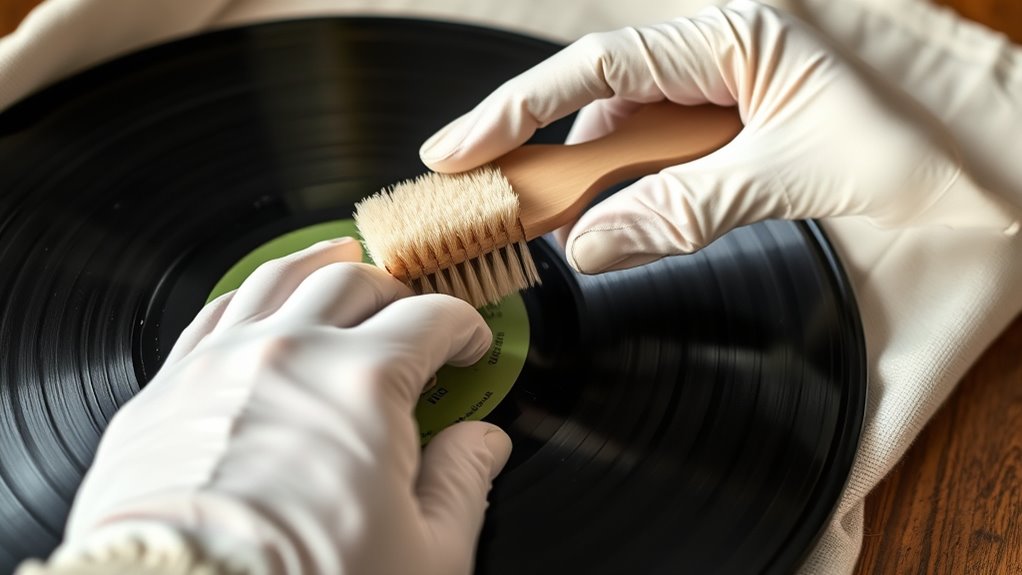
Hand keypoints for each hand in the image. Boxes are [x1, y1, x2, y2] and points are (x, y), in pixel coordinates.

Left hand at [41, 238, 510, 574]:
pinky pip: (212, 316)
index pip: (431, 318)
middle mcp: (289, 355)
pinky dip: (249, 300)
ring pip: (277, 279)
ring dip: (319, 268)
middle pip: (354, 282)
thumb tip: (481, 446)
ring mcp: (218, 366)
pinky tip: (259, 309)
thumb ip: (463, 486)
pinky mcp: (163, 394)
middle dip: (394, 291)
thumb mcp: (426, 557)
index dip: (463, 326)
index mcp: (365, 385)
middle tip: (409, 314)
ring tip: (338, 264)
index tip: (468, 344)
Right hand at [418, 0, 1018, 273]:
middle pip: (602, 98)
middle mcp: (719, 54)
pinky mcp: (729, 130)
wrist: (986, 177)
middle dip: (546, 150)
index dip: (520, 104)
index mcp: (734, 34)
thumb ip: (684, 211)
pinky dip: (634, 193)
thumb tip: (593, 246)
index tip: (460, 146)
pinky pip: (660, 158)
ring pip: (627, 134)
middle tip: (490, 199)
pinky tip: (621, 220)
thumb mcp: (789, 178)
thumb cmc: (914, 152)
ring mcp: (723, 92)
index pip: (602, 65)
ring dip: (593, 181)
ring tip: (553, 223)